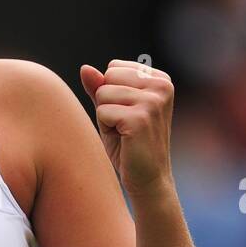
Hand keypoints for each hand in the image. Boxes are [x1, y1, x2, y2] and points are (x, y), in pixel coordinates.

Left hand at [80, 58, 174, 197]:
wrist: (147, 178)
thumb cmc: (128, 144)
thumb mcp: (113, 110)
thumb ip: (100, 87)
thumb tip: (85, 68)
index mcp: (160, 79)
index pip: (113, 68)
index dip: (111, 93)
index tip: (127, 114)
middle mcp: (161, 85)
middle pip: (107, 78)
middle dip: (107, 103)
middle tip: (123, 125)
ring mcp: (153, 101)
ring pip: (103, 94)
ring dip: (106, 117)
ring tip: (124, 132)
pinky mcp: (140, 118)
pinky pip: (102, 111)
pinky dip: (106, 128)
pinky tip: (124, 140)